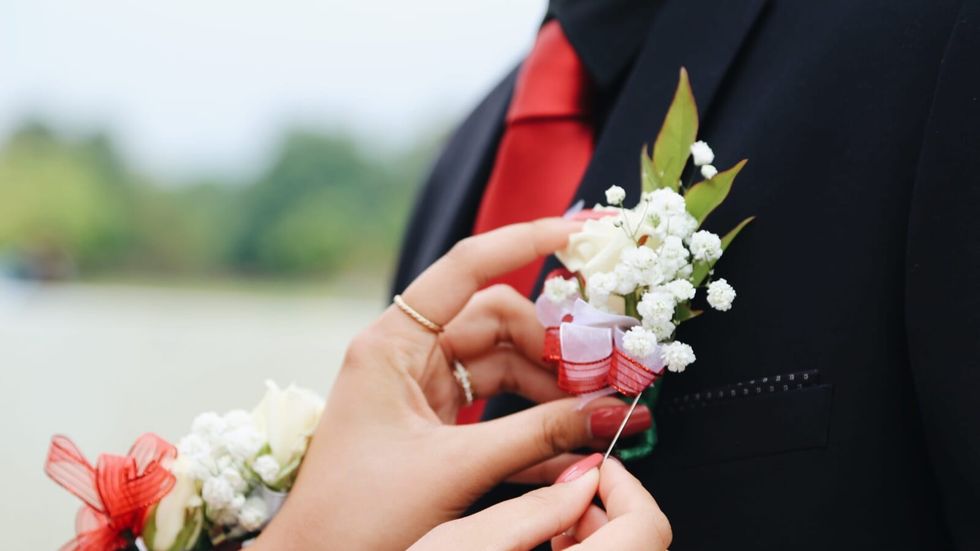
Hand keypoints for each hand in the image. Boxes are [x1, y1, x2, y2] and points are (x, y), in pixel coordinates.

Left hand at [253, 219, 651, 549]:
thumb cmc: (358, 514)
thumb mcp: (455, 468)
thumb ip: (539, 435)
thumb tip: (611, 413)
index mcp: (393, 344)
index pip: (466, 268)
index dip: (525, 241)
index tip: (580, 231)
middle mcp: (407, 355)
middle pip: (497, 322)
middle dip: (553, 347)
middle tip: (603, 375)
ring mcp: (421, 389)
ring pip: (503, 366)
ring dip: (550, 390)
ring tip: (595, 416)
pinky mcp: (433, 425)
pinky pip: (495, 409)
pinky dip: (532, 425)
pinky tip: (570, 448)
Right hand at [410, 453, 671, 550]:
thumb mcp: (467, 544)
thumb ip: (538, 508)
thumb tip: (585, 480)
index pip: (649, 527)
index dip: (627, 487)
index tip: (599, 469)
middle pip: (642, 549)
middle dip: (608, 514)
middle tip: (566, 497)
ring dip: (598, 543)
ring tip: (548, 531)